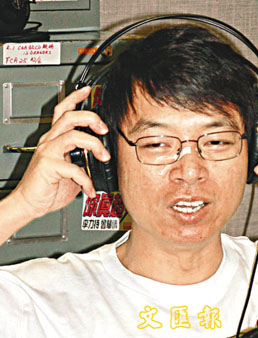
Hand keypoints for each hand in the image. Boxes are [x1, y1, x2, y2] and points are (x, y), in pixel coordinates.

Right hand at [11, 86, 110, 220]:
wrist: (29, 204)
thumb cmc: (48, 188)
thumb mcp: (71, 172)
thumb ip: (84, 162)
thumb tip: (102, 161)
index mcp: (54, 140)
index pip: (63, 111)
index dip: (74, 99)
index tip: (87, 91)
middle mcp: (50, 142)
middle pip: (69, 117)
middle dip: (91, 118)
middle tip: (104, 130)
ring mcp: (48, 153)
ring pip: (72, 135)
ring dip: (94, 145)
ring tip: (104, 157)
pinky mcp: (47, 166)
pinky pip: (73, 168)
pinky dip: (86, 180)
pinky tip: (90, 189)